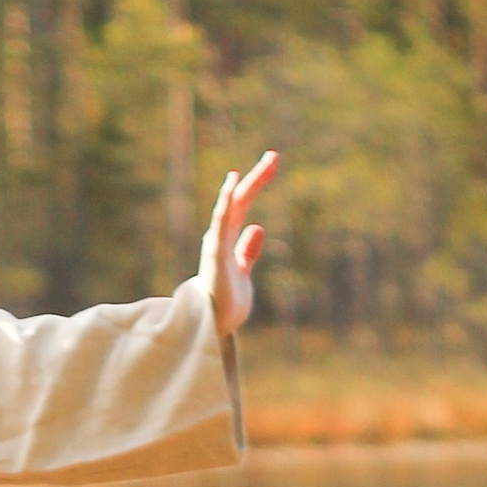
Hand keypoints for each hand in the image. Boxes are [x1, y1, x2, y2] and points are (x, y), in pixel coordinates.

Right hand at [205, 150, 278, 336]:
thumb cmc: (223, 305)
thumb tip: (258, 227)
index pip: (243, 206)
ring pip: (231, 208)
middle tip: (275, 156)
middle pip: (240, 201)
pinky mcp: (215, 256)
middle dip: (257, 179)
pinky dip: (226, 204)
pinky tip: (233, 186)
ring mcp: (216, 245)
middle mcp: (220, 238)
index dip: (255, 184)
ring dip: (245, 186)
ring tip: (261, 166)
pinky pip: (221, 225)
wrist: (210, 330)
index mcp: (227, 241)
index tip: (270, 166)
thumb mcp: (243, 272)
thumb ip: (248, 251)